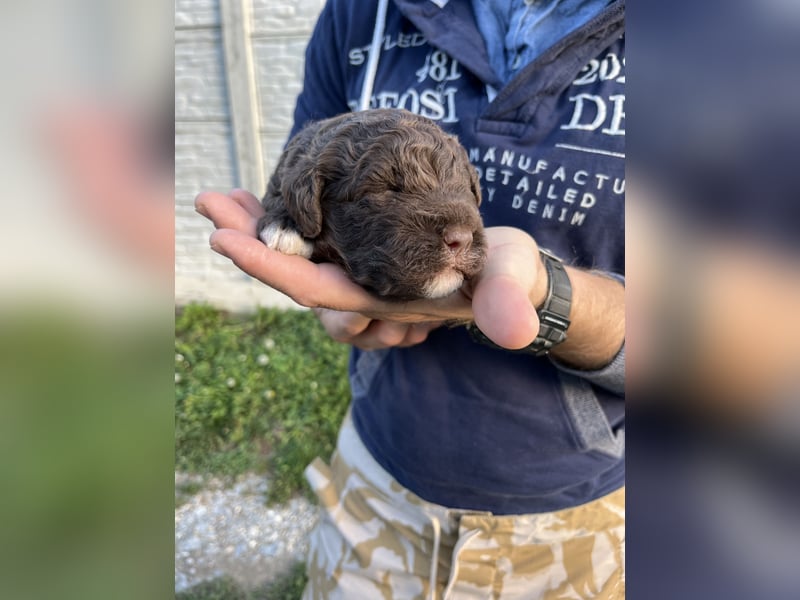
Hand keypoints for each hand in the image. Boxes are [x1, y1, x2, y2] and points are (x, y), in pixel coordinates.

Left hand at [195, 189, 545, 348]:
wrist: (508, 276)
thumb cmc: (508, 278)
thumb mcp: (510, 283)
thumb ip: (506, 302)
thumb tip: (511, 328)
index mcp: (385, 298)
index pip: (318, 289)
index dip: (270, 267)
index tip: (223, 239)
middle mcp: (364, 288)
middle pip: (293, 269)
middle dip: (249, 238)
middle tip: (208, 201)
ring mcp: (363, 270)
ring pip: (298, 253)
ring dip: (259, 225)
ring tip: (224, 195)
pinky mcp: (367, 250)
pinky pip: (315, 239)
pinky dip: (286, 219)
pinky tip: (266, 196)